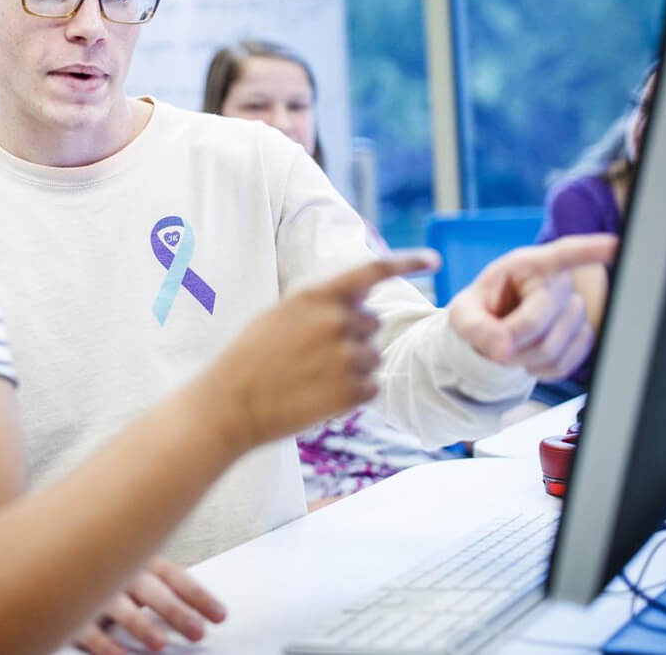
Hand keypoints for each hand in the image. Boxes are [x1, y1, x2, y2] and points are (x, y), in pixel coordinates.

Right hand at [71, 558, 225, 654]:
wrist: (45, 551)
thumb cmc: (97, 567)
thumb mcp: (128, 568)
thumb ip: (155, 587)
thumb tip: (197, 613)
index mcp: (136, 558)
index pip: (173, 574)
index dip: (198, 595)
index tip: (220, 616)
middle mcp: (116, 570)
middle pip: (150, 588)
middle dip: (175, 610)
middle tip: (197, 631)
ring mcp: (91, 587)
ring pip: (118, 605)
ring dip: (139, 625)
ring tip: (159, 644)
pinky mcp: (68, 608)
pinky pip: (85, 626)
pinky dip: (103, 642)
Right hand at [206, 250, 440, 448]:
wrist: (231, 404)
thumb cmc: (250, 358)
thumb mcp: (280, 315)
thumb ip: (321, 306)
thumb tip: (358, 306)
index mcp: (318, 296)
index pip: (373, 271)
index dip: (406, 262)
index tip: (433, 260)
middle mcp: (338, 321)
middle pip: (371, 323)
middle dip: (352, 337)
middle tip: (312, 356)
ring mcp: (348, 356)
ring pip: (372, 357)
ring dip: (351, 368)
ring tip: (311, 378)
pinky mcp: (354, 391)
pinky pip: (370, 387)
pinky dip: (350, 395)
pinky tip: (318, 396)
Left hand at [447, 234, 617, 379]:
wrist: (492, 333)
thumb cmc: (478, 312)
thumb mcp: (462, 314)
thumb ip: (475, 328)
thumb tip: (502, 350)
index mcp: (527, 265)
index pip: (563, 254)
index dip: (590, 250)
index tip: (615, 245)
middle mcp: (559, 282)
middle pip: (539, 322)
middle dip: (510, 340)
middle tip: (493, 343)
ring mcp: (575, 309)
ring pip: (553, 348)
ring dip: (522, 358)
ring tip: (509, 348)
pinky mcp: (582, 336)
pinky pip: (563, 364)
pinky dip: (538, 370)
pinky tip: (527, 358)